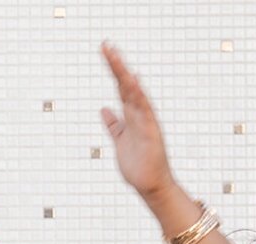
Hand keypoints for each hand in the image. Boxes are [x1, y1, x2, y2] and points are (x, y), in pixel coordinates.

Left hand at [100, 43, 176, 199]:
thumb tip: (104, 109)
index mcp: (131, 116)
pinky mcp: (150, 132)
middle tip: (105, 46)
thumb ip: (113, 124)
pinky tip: (132, 81)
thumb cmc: (137, 165)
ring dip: (123, 75)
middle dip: (116, 66)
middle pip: (126, 85)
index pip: (121, 89)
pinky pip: (144, 110)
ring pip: (133, 93)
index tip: (106, 52)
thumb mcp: (120, 140)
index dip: (114, 71)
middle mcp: (139, 115)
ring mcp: (145, 122)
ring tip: (114, 57)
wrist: (151, 186)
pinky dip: (138, 95)